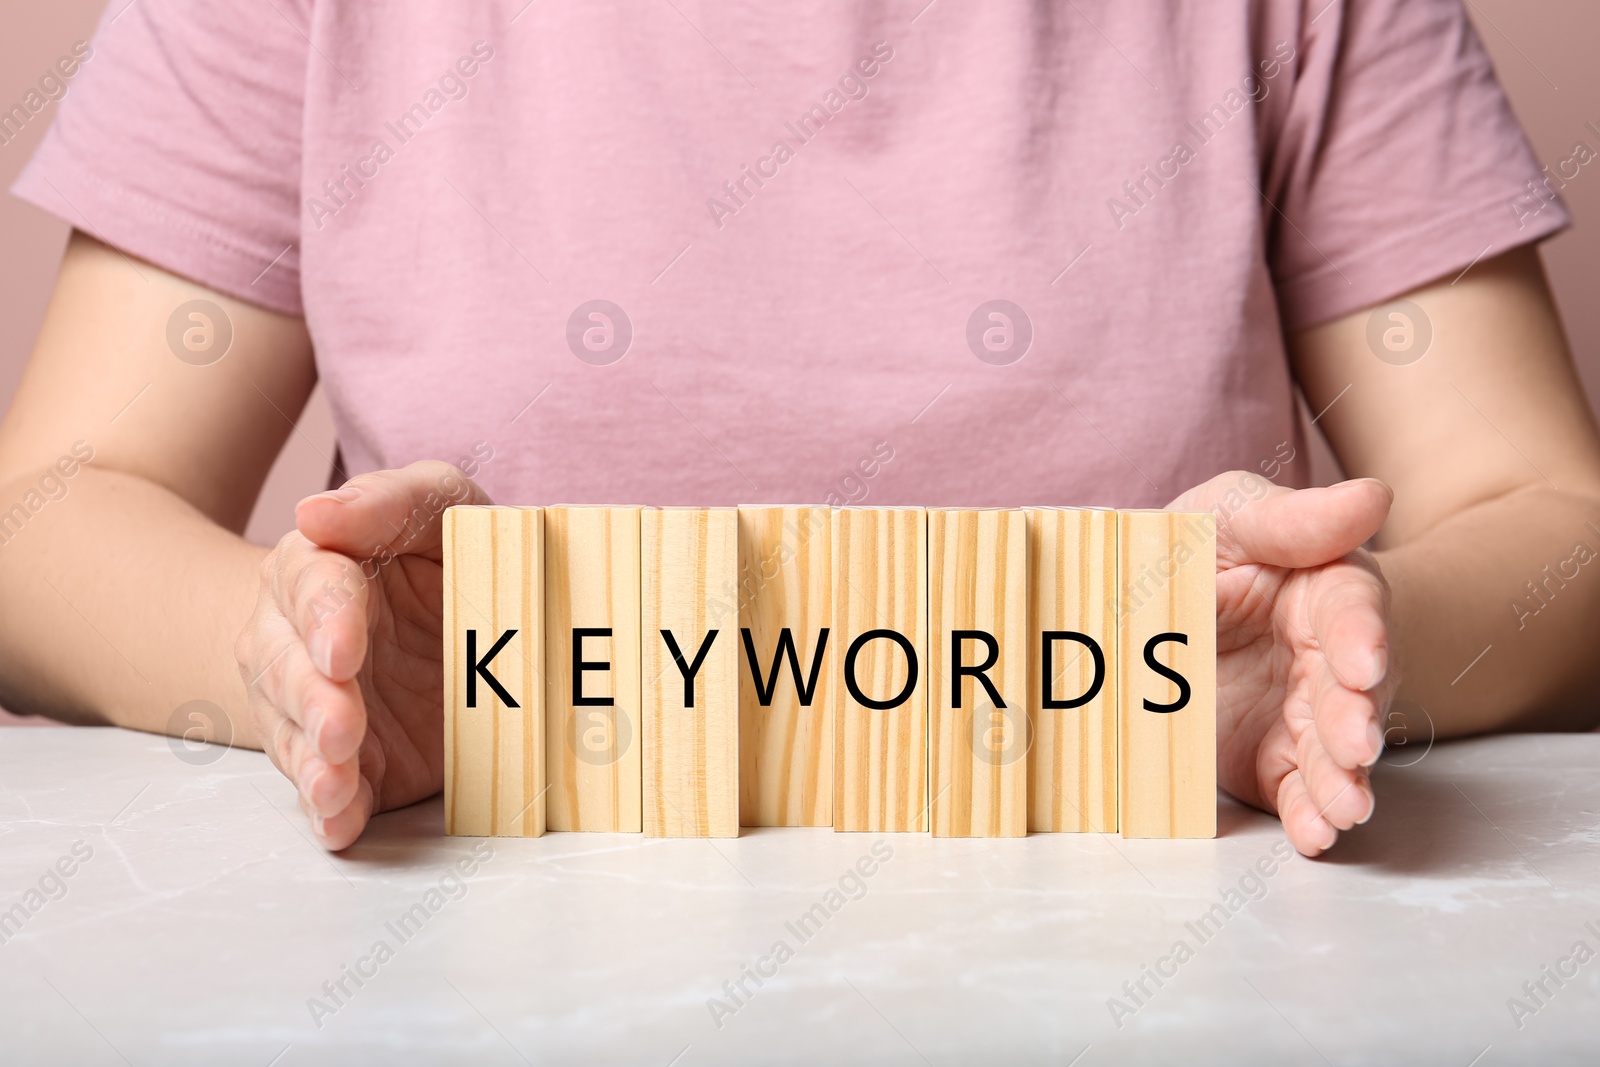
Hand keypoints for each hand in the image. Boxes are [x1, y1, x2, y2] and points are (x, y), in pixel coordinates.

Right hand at [234, 461, 488, 849]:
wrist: (478, 621)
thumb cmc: (452, 550)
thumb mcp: (438, 507)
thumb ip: (389, 502)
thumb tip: (315, 511)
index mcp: (320, 567)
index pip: (309, 586)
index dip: (325, 618)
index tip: (342, 649)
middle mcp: (300, 638)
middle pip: (286, 667)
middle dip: (312, 700)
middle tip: (342, 727)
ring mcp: (319, 705)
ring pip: (295, 732)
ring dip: (314, 762)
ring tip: (334, 785)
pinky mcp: (351, 761)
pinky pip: (327, 789)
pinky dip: (330, 811)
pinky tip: (337, 824)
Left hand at [1169, 472, 1397, 856]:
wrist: (1153, 607)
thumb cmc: (1204, 547)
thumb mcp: (1230, 515)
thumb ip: (1291, 517)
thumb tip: (1372, 496)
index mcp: (1322, 588)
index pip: (1352, 609)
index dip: (1361, 635)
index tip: (1362, 663)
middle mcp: (1325, 656)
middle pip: (1352, 690)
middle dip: (1354, 719)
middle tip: (1354, 745)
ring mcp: (1300, 711)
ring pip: (1333, 750)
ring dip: (1341, 780)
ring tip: (1343, 808)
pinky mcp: (1269, 756)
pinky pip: (1294, 789)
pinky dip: (1308, 815)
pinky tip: (1317, 835)